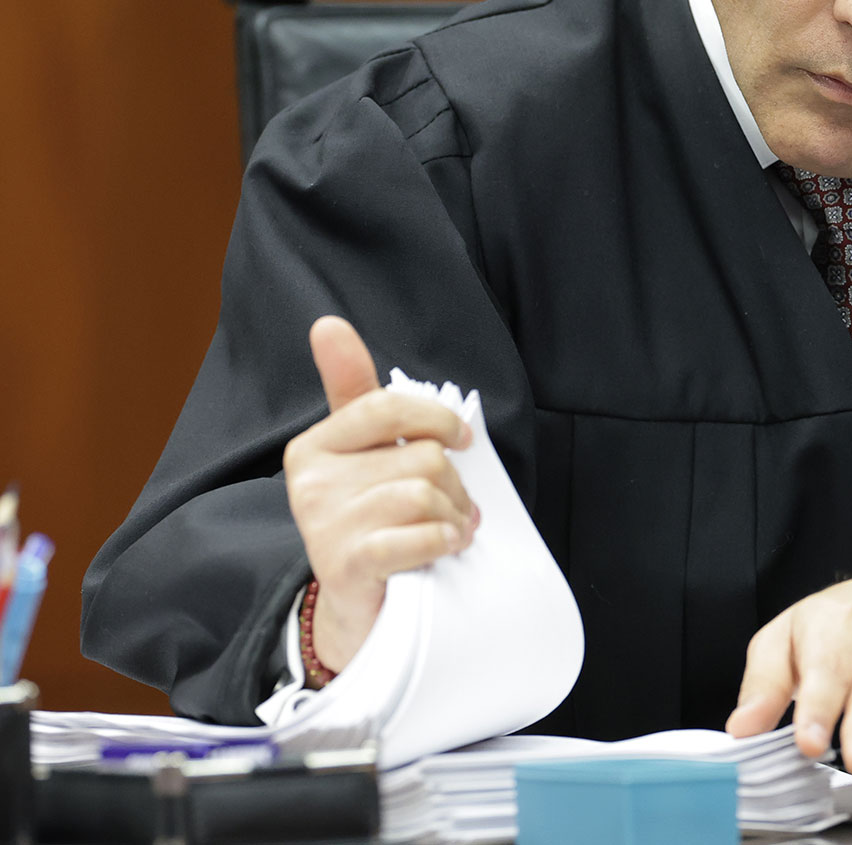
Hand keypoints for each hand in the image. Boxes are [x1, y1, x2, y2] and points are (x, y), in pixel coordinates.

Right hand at [282, 316, 478, 674]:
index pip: (388, 406)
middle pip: (423, 456)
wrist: (360, 607)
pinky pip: (421, 535)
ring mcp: (325, 524)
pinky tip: (442, 549)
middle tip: (447, 508)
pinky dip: (445, 541)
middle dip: (453, 484)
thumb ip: (351, 390)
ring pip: (428, 492)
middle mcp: (311, 482)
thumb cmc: (371, 519)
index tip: (460, 439)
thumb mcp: (362, 453)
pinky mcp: (348, 563)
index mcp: (313, 447)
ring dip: (454, 516)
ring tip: (446, 530)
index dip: (438, 419)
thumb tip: (328, 323)